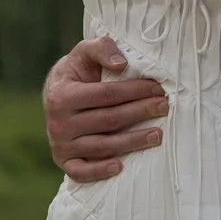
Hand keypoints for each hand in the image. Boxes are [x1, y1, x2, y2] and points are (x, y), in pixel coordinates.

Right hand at [44, 37, 166, 181]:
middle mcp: (58, 122)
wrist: (56, 96)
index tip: (158, 89)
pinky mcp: (64, 162)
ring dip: (132, 142)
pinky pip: (81, 172)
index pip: (106, 95)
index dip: (134, 91)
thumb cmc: (77, 72)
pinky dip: (100, 171)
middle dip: (140, 113)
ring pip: (102, 146)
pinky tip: (121, 166)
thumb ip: (101, 48)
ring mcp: (60, 144)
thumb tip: (121, 64)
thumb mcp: (84, 53)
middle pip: (108, 120)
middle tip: (164, 108)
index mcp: (61, 94)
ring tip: (158, 135)